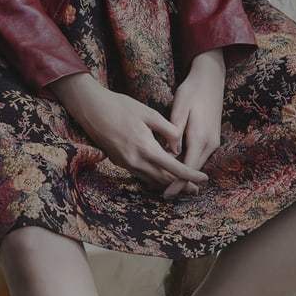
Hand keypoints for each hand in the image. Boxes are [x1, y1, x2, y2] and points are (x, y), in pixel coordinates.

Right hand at [54, 75, 209, 194]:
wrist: (92, 109)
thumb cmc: (121, 106)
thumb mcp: (149, 113)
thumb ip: (168, 130)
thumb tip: (179, 147)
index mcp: (145, 148)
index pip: (174, 167)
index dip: (190, 175)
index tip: (204, 179)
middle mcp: (135, 161)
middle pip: (164, 179)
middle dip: (181, 185)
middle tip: (197, 189)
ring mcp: (126, 163)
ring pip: (152, 180)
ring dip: (168, 183)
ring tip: (183, 186)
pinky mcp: (120, 162)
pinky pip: (141, 175)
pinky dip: (154, 177)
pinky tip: (162, 175)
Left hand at [160, 51, 224, 198]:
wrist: (211, 79)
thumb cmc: (192, 91)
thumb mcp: (180, 108)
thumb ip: (174, 132)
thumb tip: (170, 152)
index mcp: (201, 137)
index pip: (188, 168)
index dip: (176, 183)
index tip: (165, 194)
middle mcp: (210, 143)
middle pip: (193, 170)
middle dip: (179, 183)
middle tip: (162, 195)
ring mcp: (213, 142)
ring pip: (196, 164)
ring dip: (183, 175)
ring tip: (166, 186)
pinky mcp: (211, 138)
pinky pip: (198, 156)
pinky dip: (187, 164)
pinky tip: (175, 168)